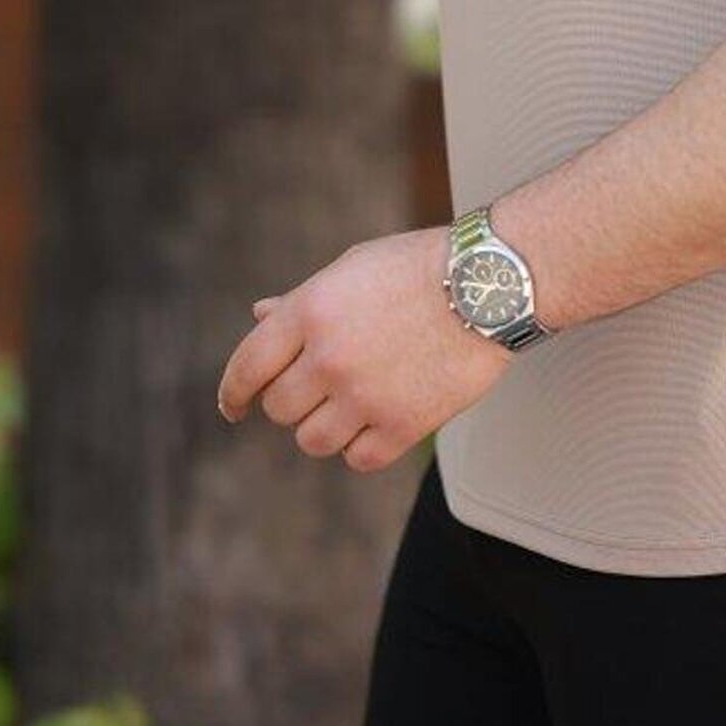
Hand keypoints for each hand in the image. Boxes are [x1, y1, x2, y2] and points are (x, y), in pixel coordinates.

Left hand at [215, 227, 512, 472]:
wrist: (491, 284)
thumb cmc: (422, 267)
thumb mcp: (353, 268)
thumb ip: (303, 301)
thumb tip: (259, 317)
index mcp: (310, 311)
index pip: (247, 366)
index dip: (234, 393)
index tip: (234, 407)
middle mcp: (329, 357)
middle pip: (280, 408)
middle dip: (295, 400)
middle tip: (324, 385)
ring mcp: (365, 395)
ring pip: (312, 441)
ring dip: (326, 426)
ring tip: (355, 402)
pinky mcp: (402, 426)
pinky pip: (358, 459)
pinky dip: (363, 445)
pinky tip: (381, 418)